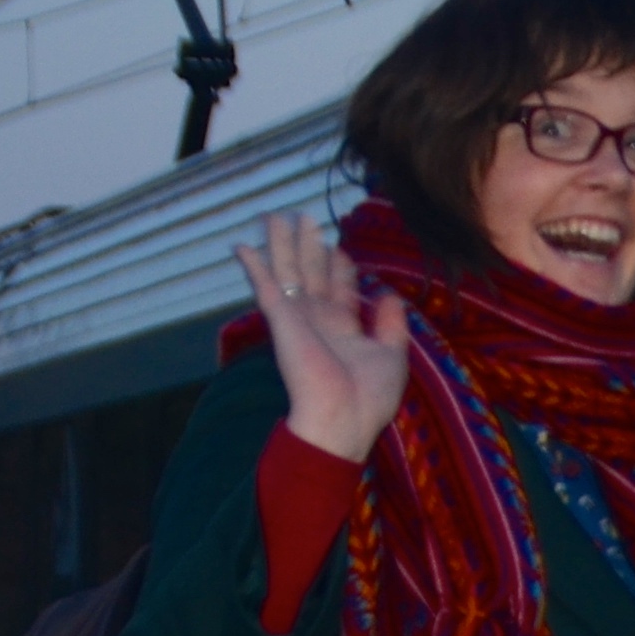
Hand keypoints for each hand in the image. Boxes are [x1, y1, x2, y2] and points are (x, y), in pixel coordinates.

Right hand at [237, 208, 410, 462]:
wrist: (342, 419)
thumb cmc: (369, 397)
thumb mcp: (393, 356)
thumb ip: (392, 325)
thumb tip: (390, 295)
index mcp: (344, 330)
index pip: (338, 290)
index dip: (338, 268)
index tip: (337, 248)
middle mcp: (319, 321)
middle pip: (311, 274)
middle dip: (308, 246)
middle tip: (304, 217)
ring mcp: (298, 320)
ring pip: (287, 272)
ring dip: (281, 244)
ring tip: (275, 215)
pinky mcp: (282, 321)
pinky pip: (265, 287)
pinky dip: (254, 266)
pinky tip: (241, 246)